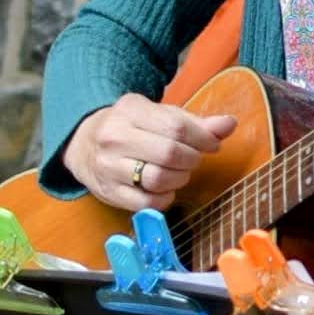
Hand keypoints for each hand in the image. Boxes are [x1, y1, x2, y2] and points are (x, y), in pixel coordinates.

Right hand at [63, 93, 236, 212]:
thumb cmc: (130, 128)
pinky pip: (147, 203)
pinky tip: (166, 188)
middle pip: (169, 153)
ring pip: (158, 179)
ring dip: (180, 178)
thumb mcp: (158, 115)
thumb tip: (229, 125)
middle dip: (192, 159)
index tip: (212, 144)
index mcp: (129, 110)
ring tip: (180, 172)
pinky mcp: (109, 192)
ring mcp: (108, 167)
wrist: (84, 144)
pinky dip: (165, 198)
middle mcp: (114, 137)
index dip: (203, 139)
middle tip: (193, 159)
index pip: (176, 126)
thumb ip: (194, 122)